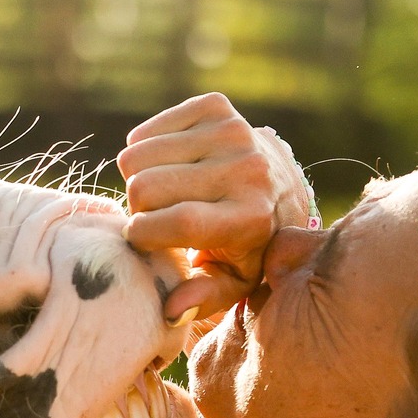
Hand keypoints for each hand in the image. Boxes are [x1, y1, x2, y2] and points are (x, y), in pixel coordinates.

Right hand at [117, 94, 314, 322]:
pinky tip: (170, 166)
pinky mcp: (216, 107)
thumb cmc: (247, 246)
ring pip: (136, 157)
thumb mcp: (233, 282)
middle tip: (158, 216)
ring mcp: (233, 132)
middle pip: (145, 187)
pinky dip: (145, 152)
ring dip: (140, 179)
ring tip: (166, 192)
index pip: (176, 221)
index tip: (141, 238)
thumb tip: (171, 310)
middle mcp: (247, 169)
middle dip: (139, 208)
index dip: (143, 233)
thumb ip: (202, 300)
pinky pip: (143, 132)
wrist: (281, 188)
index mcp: (250, 217)